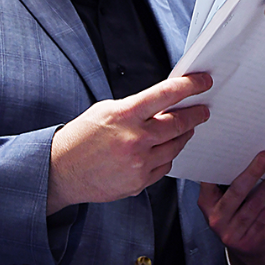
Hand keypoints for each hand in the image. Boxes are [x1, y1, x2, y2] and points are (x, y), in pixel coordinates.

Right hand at [47, 73, 211, 214]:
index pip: (166, 94)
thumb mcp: (106, 110)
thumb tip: (166, 104)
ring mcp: (138, 163)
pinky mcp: (139, 182)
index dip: (190, 85)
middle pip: (179, 124)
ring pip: (176, 146)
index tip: (203, 81)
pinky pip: (165, 166)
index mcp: (125, 115)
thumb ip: (136, 107)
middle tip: (203, 110)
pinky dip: (166, 156)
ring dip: (183, 135)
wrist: (60, 172)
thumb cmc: (81, 138)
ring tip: (184, 128)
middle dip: (196, 114)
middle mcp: (134, 139)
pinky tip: (159, 150)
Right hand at [198, 152, 264, 264]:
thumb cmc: (234, 214)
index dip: (221, 165)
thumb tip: (246, 157)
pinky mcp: (246, 242)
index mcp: (206, 203)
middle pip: (236, 191)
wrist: (244, 248)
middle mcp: (215, 218)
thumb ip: (227, 184)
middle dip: (252, 172)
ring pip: (252, 206)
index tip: (236, 149)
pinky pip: (260, 220)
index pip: (210, 180)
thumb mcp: (223, 200)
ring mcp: (230, 233)